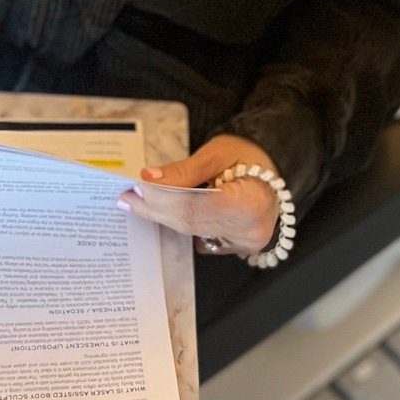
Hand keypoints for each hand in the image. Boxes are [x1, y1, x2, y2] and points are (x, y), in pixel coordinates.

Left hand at [115, 135, 283, 256]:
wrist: (272, 165)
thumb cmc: (249, 154)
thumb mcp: (217, 153)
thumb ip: (184, 171)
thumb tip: (149, 179)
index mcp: (251, 202)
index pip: (193, 207)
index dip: (161, 199)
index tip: (136, 187)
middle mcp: (251, 229)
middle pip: (190, 223)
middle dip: (155, 208)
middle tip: (128, 195)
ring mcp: (245, 242)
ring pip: (191, 231)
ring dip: (163, 215)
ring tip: (138, 201)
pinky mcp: (237, 246)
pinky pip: (200, 235)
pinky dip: (179, 221)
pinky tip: (161, 210)